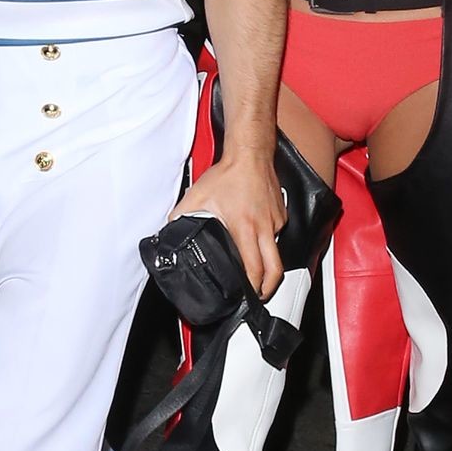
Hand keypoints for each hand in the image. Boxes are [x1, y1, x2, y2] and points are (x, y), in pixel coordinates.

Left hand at [169, 149, 286, 298]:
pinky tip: (255, 235)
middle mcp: (263, 227)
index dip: (252, 287)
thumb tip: (170, 230)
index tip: (246, 296)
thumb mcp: (197, 197)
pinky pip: (276, 234)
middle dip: (269, 288)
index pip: (254, 268)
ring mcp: (275, 221)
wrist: (250, 154)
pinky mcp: (281, 215)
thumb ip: (181, 217)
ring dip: (267, 263)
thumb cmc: (227, 174)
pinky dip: (267, 240)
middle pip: (275, 269)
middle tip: (260, 295)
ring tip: (256, 268)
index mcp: (244, 228)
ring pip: (276, 251)